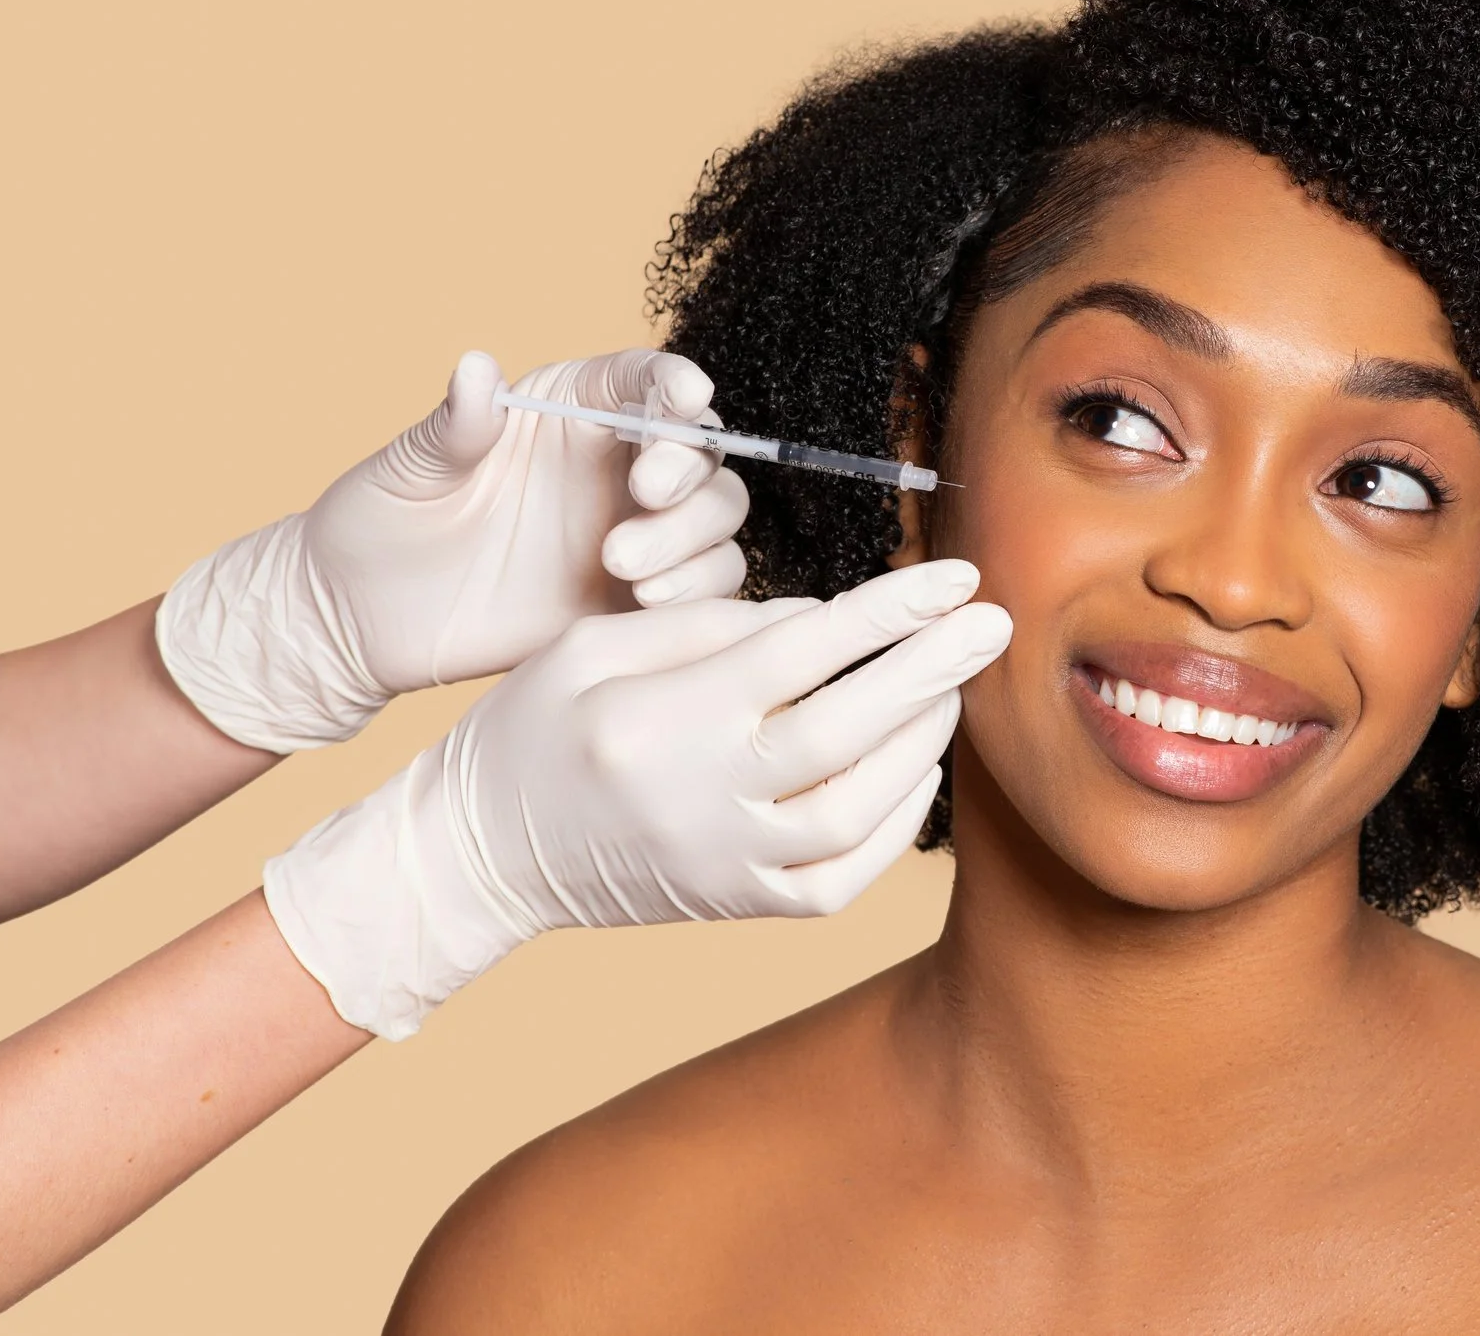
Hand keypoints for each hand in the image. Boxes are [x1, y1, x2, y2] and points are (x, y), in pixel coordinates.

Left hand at [157, 348, 749, 751]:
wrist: (363, 623)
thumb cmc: (378, 526)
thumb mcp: (408, 471)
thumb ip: (456, 426)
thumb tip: (476, 367)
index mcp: (569, 412)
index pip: (643, 382)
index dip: (675, 385)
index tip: (685, 398)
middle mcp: (615, 466)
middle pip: (701, 454)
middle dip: (688, 473)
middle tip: (642, 498)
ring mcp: (635, 532)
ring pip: (716, 520)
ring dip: (694, 539)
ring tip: (628, 571)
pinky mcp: (637, 598)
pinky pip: (706, 586)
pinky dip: (699, 591)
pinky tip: (647, 604)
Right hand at [262, 559, 1011, 1039]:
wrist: (483, 854)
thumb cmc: (536, 727)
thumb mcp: (595, 645)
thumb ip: (711, 625)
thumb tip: (823, 616)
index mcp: (666, 717)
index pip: (804, 651)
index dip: (891, 610)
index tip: (955, 574)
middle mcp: (704, 796)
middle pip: (848, 729)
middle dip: (933, 669)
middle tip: (996, 623)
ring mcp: (728, 862)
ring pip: (860, 808)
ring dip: (925, 743)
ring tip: (957, 686)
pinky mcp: (742, 905)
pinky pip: (846, 873)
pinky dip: (898, 820)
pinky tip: (919, 768)